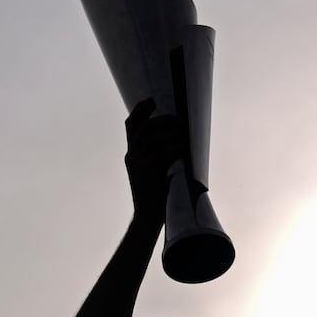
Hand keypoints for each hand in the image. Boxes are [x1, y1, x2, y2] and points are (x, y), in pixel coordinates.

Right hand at [124, 98, 185, 227]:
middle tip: (179, 121)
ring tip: (185, 136)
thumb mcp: (157, 170)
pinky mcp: (143, 170)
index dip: (140, 110)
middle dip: (163, 120)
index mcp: (132, 154)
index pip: (131, 125)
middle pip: (144, 127)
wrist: (148, 217)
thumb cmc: (157, 195)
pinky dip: (174, 148)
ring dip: (172, 134)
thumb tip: (178, 137)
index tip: (152, 100)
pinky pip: (161, 152)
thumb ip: (161, 154)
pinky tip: (183, 150)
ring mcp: (135, 162)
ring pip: (153, 138)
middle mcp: (131, 155)